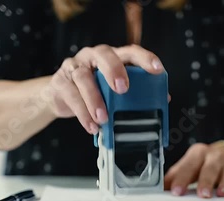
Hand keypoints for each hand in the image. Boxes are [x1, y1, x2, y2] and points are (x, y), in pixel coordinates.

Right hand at [44, 44, 164, 133]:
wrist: (60, 96)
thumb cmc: (94, 91)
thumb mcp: (114, 91)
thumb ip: (136, 92)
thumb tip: (163, 99)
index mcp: (112, 56)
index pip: (130, 52)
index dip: (145, 58)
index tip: (157, 70)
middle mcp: (93, 57)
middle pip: (104, 55)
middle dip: (114, 70)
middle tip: (123, 89)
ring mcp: (74, 67)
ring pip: (84, 78)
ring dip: (95, 99)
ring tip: (103, 119)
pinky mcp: (60, 82)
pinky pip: (71, 95)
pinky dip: (82, 113)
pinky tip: (92, 126)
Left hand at [164, 143, 223, 197]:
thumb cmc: (202, 163)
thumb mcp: (188, 166)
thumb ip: (174, 177)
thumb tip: (158, 191)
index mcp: (197, 154)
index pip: (188, 166)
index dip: (182, 179)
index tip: (176, 192)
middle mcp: (214, 157)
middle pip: (210, 168)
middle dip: (205, 181)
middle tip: (202, 195)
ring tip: (223, 195)